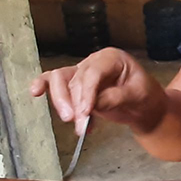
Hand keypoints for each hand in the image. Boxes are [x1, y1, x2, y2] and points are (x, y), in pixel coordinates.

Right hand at [29, 48, 163, 136]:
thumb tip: (94, 105)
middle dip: (71, 100)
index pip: (93, 73)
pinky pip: (55, 82)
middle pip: (73, 77)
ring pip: (60, 81)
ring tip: (72, 122)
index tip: (85, 112)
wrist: (144, 106)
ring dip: (62, 102)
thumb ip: (116, 98)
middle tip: (76, 121)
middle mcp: (93, 62)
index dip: (87, 93)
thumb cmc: (144, 96)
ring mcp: (82, 73)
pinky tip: (35, 92)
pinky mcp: (75, 86)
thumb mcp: (138, 96)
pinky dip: (44, 86)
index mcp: (111, 58)